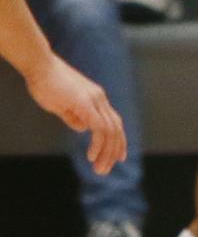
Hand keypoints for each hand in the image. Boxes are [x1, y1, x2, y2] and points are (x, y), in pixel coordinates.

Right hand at [25, 54, 126, 174]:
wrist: (39, 65)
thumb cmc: (46, 83)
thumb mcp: (61, 105)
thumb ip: (73, 117)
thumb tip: (82, 129)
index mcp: (96, 98)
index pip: (115, 122)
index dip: (119, 141)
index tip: (119, 158)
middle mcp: (100, 98)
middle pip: (116, 128)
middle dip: (113, 152)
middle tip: (104, 170)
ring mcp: (94, 99)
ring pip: (109, 131)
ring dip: (106, 152)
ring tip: (99, 169)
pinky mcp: (85, 102)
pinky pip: (98, 127)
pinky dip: (98, 143)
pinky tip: (92, 155)